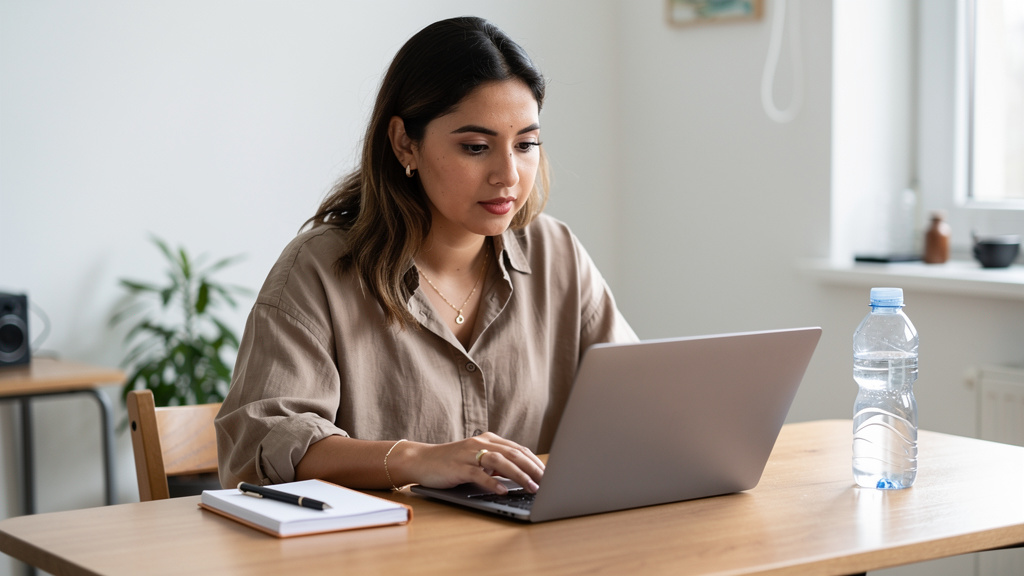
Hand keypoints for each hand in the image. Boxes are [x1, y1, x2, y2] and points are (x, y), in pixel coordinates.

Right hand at [395, 432, 543, 494]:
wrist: (421, 460)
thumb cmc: (452, 463)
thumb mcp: (478, 460)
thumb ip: (498, 464)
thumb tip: (523, 476)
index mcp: (488, 439)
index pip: (518, 449)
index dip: (536, 462)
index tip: (550, 475)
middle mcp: (480, 443)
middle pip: (513, 453)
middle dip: (533, 468)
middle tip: (547, 481)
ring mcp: (469, 454)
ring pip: (499, 461)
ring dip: (518, 475)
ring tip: (531, 487)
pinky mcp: (458, 467)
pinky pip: (478, 474)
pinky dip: (492, 482)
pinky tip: (503, 490)